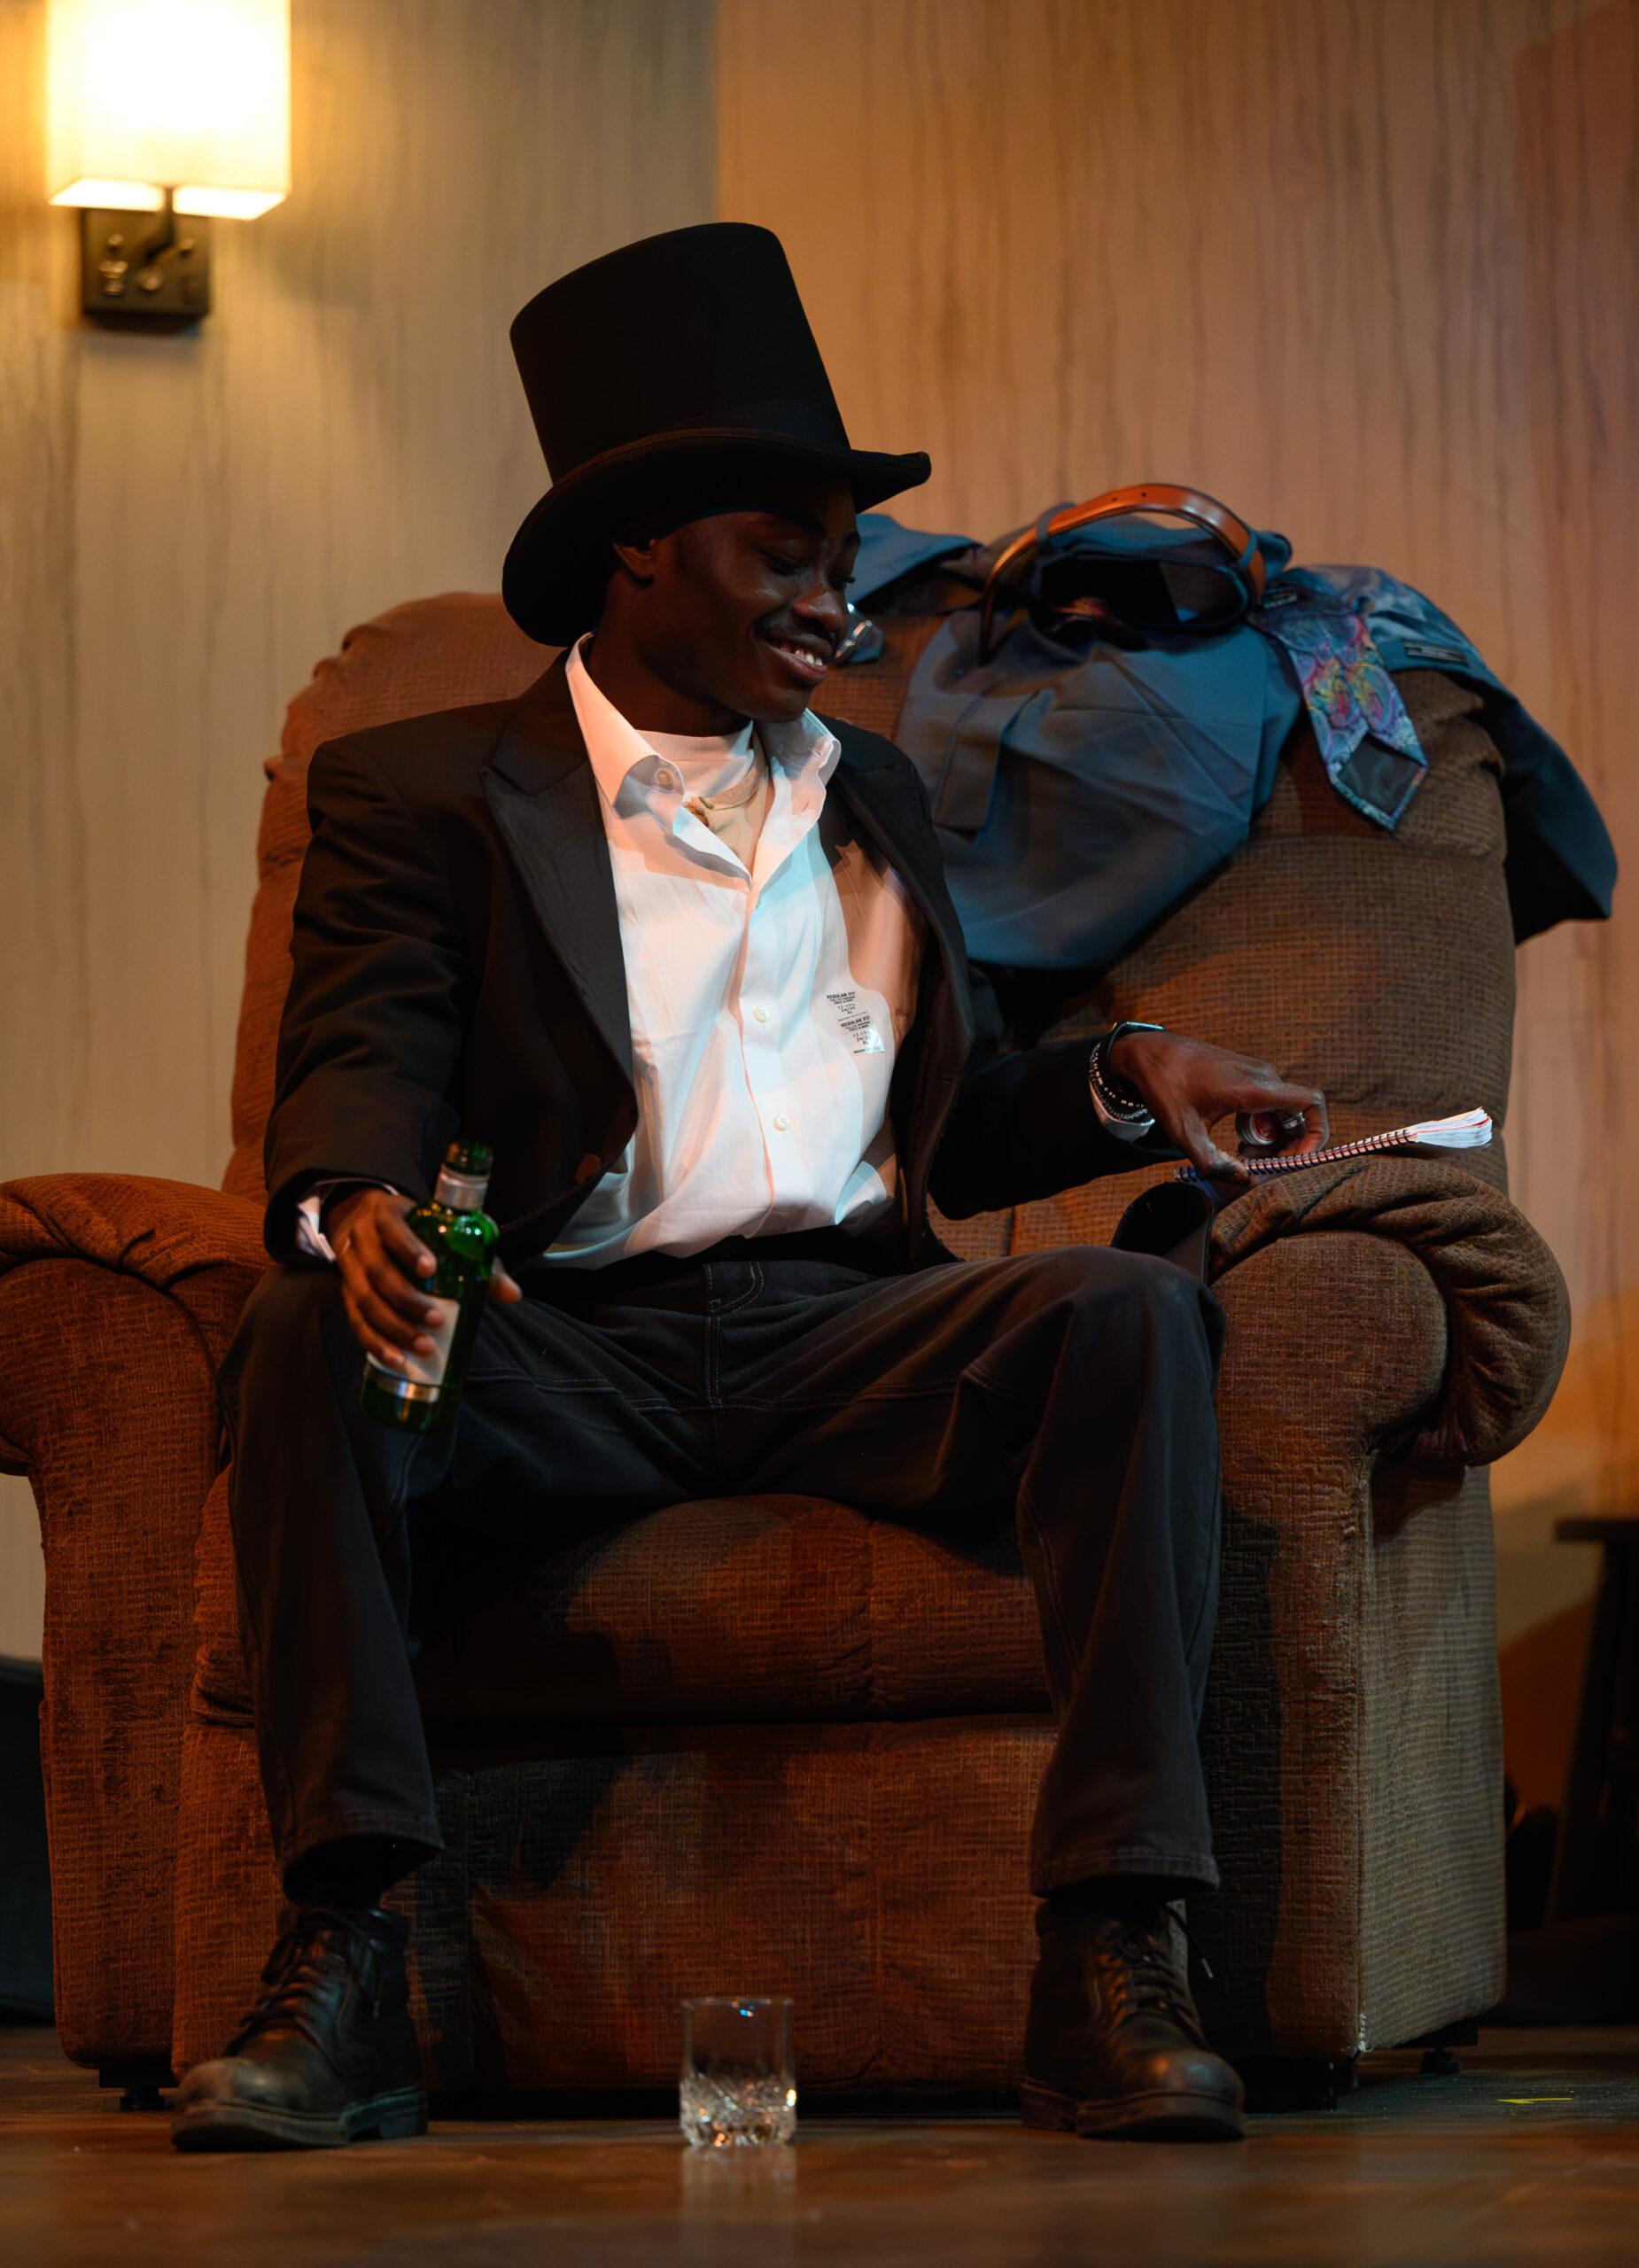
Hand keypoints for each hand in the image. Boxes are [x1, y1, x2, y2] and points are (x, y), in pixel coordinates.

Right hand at [326, 1186, 520, 1367]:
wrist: (366, 1221)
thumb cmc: (416, 1229)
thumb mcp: (439, 1231)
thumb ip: (476, 1259)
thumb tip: (512, 1294)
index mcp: (386, 1215)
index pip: (393, 1229)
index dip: (409, 1249)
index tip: (431, 1269)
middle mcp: (361, 1240)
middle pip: (377, 1271)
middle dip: (407, 1299)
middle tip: (438, 1320)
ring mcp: (349, 1268)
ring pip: (364, 1300)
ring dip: (394, 1327)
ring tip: (423, 1346)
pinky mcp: (346, 1293)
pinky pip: (355, 1321)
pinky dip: (375, 1342)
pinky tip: (396, 1359)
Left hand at [1106, 1030, 1327, 1185]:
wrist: (1147, 1053)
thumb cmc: (1165, 1089)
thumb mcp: (1184, 1133)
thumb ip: (1214, 1162)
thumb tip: (1244, 1181)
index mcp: (1254, 1088)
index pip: (1311, 1103)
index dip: (1317, 1135)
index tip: (1296, 1159)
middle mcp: (1263, 1076)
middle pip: (1298, 1116)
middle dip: (1287, 1147)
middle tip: (1257, 1166)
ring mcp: (1256, 1072)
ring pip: (1284, 1112)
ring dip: (1272, 1139)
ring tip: (1243, 1156)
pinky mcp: (1247, 1074)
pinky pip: (1271, 1104)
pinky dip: (1262, 1126)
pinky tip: (1239, 1141)